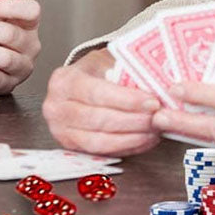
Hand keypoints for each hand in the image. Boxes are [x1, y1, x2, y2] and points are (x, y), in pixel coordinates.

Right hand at [43, 48, 161, 155]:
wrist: (79, 84)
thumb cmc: (95, 71)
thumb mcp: (107, 62)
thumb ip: (124, 72)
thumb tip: (155, 86)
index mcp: (64, 81)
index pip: (97, 93)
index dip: (127, 100)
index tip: (152, 102)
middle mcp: (56, 107)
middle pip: (99, 120)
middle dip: (133, 121)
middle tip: (158, 117)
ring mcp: (61, 131)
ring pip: (101, 141)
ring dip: (132, 138)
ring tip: (154, 130)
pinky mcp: (72, 148)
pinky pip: (103, 153)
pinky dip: (127, 147)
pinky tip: (144, 139)